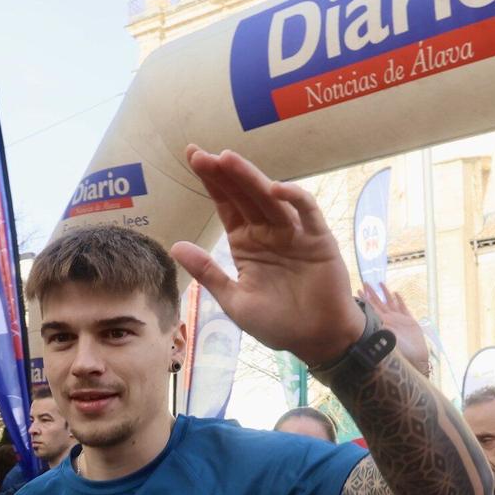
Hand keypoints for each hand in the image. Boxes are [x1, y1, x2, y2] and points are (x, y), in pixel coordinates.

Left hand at [171, 146, 365, 369]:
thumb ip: (208, 272)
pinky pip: (307, 212)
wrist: (317, 340)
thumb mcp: (234, 300)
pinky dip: (294, 198)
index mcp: (246, 243)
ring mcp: (294, 232)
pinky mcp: (318, 239)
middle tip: (202, 155)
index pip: (226, 204)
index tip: (193, 156)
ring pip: (270, 198)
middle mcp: (268, 231)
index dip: (211, 181)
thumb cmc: (278, 323)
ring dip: (250, 178)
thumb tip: (175, 245)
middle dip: (224, 174)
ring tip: (228, 159)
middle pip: (244, 194)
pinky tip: (275, 188)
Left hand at [361, 283, 429, 375]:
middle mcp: (389, 320)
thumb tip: (364, 321)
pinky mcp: (410, 321)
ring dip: (385, 293)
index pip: (370, 309)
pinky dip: (400, 300)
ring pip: (390, 303)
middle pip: (378, 303)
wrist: (415, 359)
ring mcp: (399, 320)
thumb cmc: (399, 352)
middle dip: (371, 293)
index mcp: (381, 324)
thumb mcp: (385, 338)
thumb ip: (377, 329)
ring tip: (380, 283)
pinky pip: (403, 308)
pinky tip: (396, 293)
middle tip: (365, 282)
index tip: (357, 290)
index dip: (364, 299)